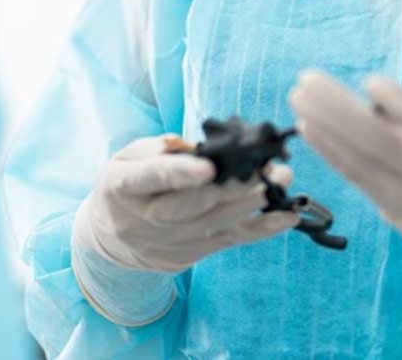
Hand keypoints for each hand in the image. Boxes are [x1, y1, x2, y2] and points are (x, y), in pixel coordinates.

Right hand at [73, 135, 300, 273]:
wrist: (114, 237)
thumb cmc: (128, 185)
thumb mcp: (127, 158)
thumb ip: (157, 151)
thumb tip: (196, 149)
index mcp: (122, 186)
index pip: (149, 178)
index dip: (179, 173)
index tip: (208, 167)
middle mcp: (146, 218)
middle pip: (189, 206)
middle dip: (230, 188)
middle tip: (262, 168)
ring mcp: (172, 240)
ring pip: (216, 223)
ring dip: (254, 202)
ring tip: (281, 180)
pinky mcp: (195, 251)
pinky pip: (232, 240)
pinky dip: (263, 228)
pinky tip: (287, 216)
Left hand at [289, 72, 401, 239]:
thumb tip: (366, 101)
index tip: (371, 81)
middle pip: (385, 146)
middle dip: (340, 112)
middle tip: (306, 82)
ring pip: (363, 167)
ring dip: (325, 132)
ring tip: (300, 101)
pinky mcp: (400, 219)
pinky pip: (359, 182)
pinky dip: (332, 154)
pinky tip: (310, 129)